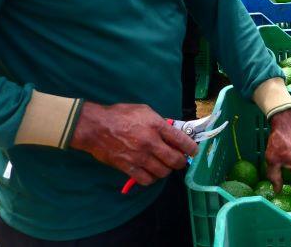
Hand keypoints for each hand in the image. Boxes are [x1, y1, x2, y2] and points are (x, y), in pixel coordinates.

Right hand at [70, 102, 196, 186]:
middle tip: (179, 160)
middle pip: (175, 160)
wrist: (96, 127)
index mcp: (156, 126)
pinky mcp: (128, 167)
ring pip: (162, 172)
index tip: (193, 152)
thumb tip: (172, 132)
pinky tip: (150, 172)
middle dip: (180, 162)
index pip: (181, 140)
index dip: (191, 148)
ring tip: (163, 165)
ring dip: (166, 170)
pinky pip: (146, 180)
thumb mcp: (145, 111)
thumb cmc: (121, 115)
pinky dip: (151, 178)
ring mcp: (139, 157)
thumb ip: (160, 122)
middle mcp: (150, 143)